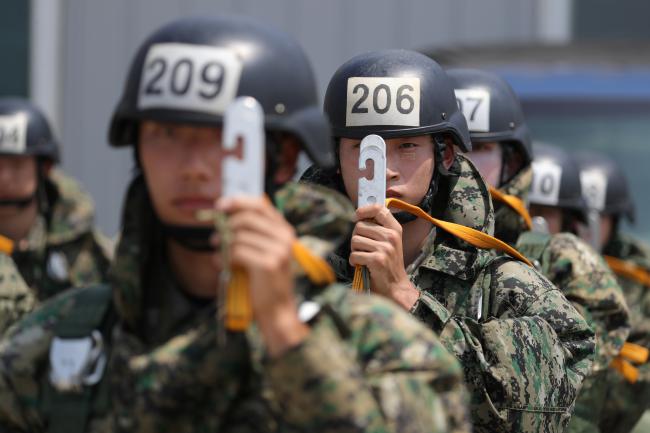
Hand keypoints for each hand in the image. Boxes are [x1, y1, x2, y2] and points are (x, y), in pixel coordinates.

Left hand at [216, 196, 308, 356]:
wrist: (277, 310)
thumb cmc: (265, 280)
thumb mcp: (264, 251)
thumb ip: (252, 233)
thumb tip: (225, 213)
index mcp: (285, 230)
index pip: (261, 205)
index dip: (238, 202)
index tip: (220, 205)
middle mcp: (285, 237)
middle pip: (246, 218)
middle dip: (226, 226)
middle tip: (216, 238)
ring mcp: (278, 250)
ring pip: (239, 236)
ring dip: (222, 245)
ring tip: (218, 254)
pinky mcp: (268, 264)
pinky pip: (237, 252)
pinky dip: (223, 258)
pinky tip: (222, 265)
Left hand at [349, 204, 418, 309]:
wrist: (395, 286)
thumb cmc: (388, 263)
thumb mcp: (389, 242)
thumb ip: (378, 227)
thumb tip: (359, 214)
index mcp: (395, 229)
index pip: (379, 209)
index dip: (364, 210)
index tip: (356, 215)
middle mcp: (391, 236)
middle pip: (360, 226)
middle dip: (356, 238)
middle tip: (362, 248)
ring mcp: (385, 248)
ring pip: (355, 240)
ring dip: (354, 250)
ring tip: (363, 256)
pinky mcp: (377, 260)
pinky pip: (354, 254)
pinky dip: (354, 261)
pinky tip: (361, 264)